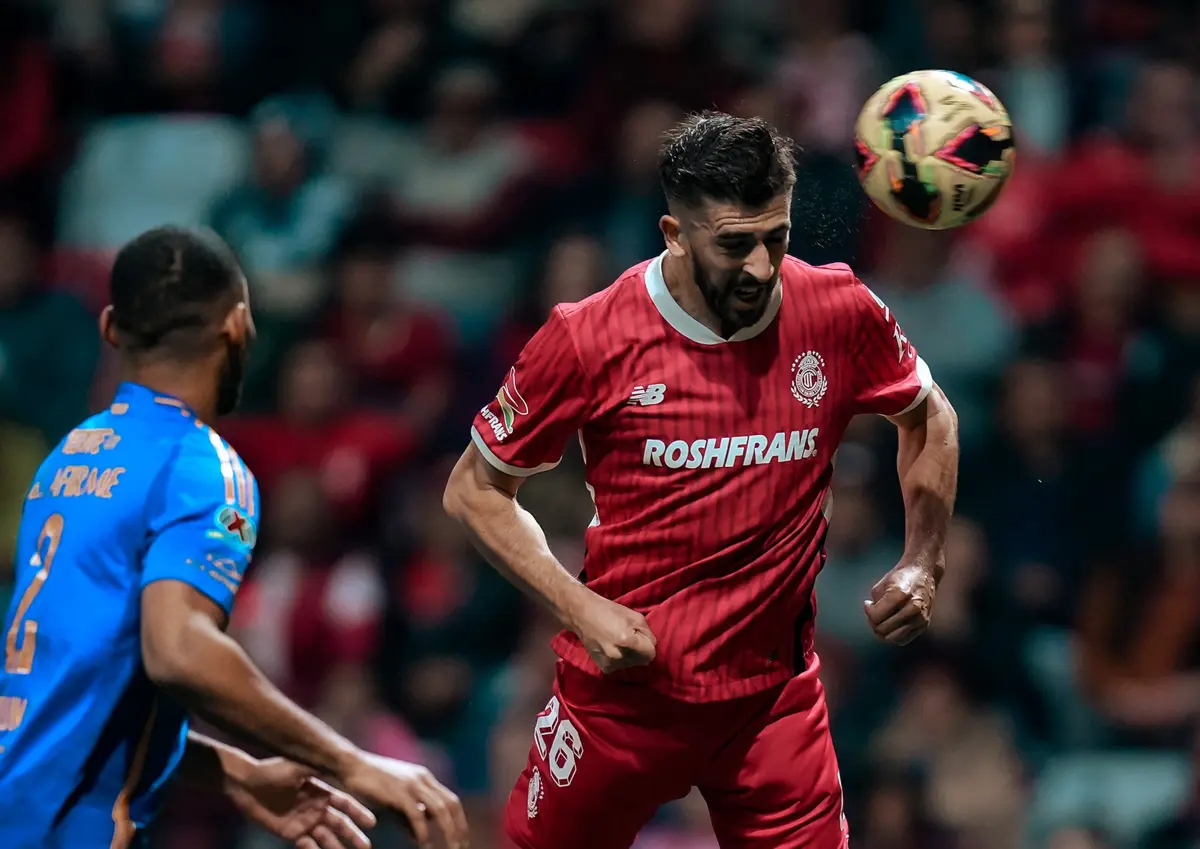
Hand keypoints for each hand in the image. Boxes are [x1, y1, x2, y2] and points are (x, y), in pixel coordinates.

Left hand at [226, 757, 375, 848]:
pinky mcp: (291, 833)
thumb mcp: (298, 766)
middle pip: (340, 824)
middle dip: (353, 835)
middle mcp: (316, 808)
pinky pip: (307, 846)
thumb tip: (342, 763)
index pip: (345, 804)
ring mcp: (304, 822)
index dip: (358, 813)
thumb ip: (319, 768)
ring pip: (326, 838)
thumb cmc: (273, 771)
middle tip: (366, 847)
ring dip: (336, 847)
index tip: (371, 823)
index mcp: (322, 791)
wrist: (246, 784)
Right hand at [342, 752, 468, 848]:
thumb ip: (409, 818)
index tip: (462, 839)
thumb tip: (421, 838)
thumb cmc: (372, 784)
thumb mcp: (396, 801)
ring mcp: (412, 784)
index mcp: (425, 779)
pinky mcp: (399, 792)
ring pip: (440, 809)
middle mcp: (423, 779)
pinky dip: (423, 831)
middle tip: (462, 847)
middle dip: (459, 828)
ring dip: (448, 831)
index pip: (451, 800)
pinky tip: (425, 844)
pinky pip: (417, 814)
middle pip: (451, 804)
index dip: (459, 821)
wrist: (352, 766)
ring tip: (451, 848)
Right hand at [567, 590, 656, 673]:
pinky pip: (621, 667)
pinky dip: (620, 659)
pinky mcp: (603, 668)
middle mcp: (619, 656)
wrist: (583, 615)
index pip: (651, 654)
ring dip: (630, 656)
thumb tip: (652, 647)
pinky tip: (612, 648)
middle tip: (629, 638)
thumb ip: (648, 634)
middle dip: (640, 651)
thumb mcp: (635, 617)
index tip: (641, 638)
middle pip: (642, 661)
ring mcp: (610, 664)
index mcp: (627, 642)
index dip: (648, 645)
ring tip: (619, 642)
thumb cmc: (610, 611)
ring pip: (632, 665)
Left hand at [865, 559, 939, 644]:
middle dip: (873, 623)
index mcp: (900, 594)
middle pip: (883, 629)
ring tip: (881, 621)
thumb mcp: (882, 585)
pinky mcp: (925, 625)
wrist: (923, 573)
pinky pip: (903, 640)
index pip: (875, 616)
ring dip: (882, 632)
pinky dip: (894, 636)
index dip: (868, 611)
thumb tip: (872, 620)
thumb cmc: (900, 577)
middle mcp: (913, 607)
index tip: (868, 603)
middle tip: (874, 614)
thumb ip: (874, 604)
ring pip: (893, 638)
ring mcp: (921, 618)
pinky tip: (891, 625)